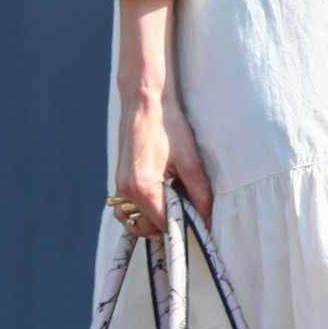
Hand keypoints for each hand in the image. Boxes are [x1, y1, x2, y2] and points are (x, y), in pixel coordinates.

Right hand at [108, 93, 212, 239]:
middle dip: (169, 223)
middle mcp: (126, 190)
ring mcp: (120, 186)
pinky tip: (160, 195)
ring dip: (154, 219)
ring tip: (174, 201)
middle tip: (187, 206)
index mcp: (143, 187)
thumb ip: (200, 194)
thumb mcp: (190, 161)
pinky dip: (142, 210)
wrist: (145, 101)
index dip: (183, 226)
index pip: (164, 225)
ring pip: (135, 220)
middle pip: (147, 227)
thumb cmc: (168, 125)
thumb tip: (208, 219)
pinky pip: (129, 208)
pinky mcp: (120, 180)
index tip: (198, 221)